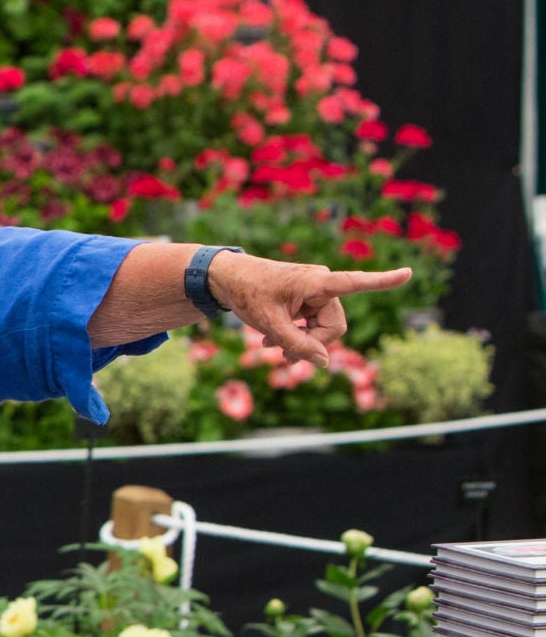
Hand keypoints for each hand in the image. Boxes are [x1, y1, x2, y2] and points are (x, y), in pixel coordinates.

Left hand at [211, 254, 412, 368]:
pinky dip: (297, 336)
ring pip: (323, 328)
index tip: (408, 274)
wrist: (227, 280)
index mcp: (316, 281)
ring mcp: (315, 292)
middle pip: (334, 326)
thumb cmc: (248, 295)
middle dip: (312, 344)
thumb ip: (296, 345)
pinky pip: (313, 324)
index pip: (355, 283)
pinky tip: (273, 344)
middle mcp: (322, 284)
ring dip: (302, 343)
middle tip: (284, 357)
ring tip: (272, 350)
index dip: (382, 281)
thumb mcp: (269, 325)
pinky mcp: (308, 298)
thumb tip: (324, 362)